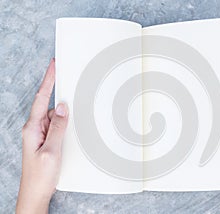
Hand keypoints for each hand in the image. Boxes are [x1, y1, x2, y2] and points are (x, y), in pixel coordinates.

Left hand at [16, 59, 67, 213]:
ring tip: (70, 111)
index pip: (41, 98)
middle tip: (67, 79)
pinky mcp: (45, 140)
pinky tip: (68, 126)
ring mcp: (39, 134)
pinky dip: (63, 122)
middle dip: (58, 94)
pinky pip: (55, 125)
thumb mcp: (51, 150)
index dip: (48, 80)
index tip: (53, 66)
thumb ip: (57, 127)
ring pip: (53, 116)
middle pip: (48, 105)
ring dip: (62, 113)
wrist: (36, 193)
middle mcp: (34, 129)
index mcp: (32, 128)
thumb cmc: (40, 176)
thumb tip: (61, 107)